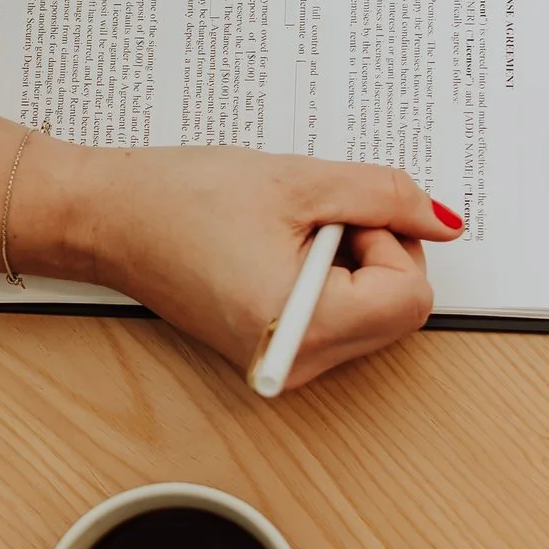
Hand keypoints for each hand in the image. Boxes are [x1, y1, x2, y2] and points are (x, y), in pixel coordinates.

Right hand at [18, 141, 462, 391]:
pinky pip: (339, 319)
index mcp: (306, 329)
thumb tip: (441, 221)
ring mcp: (285, 367)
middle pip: (398, 310)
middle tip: (309, 219)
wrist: (106, 219)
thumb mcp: (301, 181)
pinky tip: (276, 252)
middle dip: (373, 251)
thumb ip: (387, 196)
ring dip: (350, 264)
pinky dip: (328, 279)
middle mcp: (297, 366)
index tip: (338, 213)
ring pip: (373, 314)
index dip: (388, 239)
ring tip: (285, 234)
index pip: (411, 295)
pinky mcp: (275, 356)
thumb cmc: (179, 201)